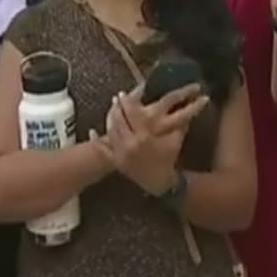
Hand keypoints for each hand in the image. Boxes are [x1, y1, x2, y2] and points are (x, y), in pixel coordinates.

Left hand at [90, 84, 209, 194]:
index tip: (125, 94)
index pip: (132, 115)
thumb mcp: (175, 140)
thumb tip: (185, 108)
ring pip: (111, 131)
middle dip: (117, 107)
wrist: (160, 182)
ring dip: (109, 118)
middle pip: (119, 120)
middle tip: (117, 97)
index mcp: (144, 136)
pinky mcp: (116, 160)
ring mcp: (121, 152)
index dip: (128, 103)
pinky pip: (103, 149)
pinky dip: (97, 141)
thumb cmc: (169, 160)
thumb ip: (179, 124)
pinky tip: (91, 132)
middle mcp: (130, 143)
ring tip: (110, 109)